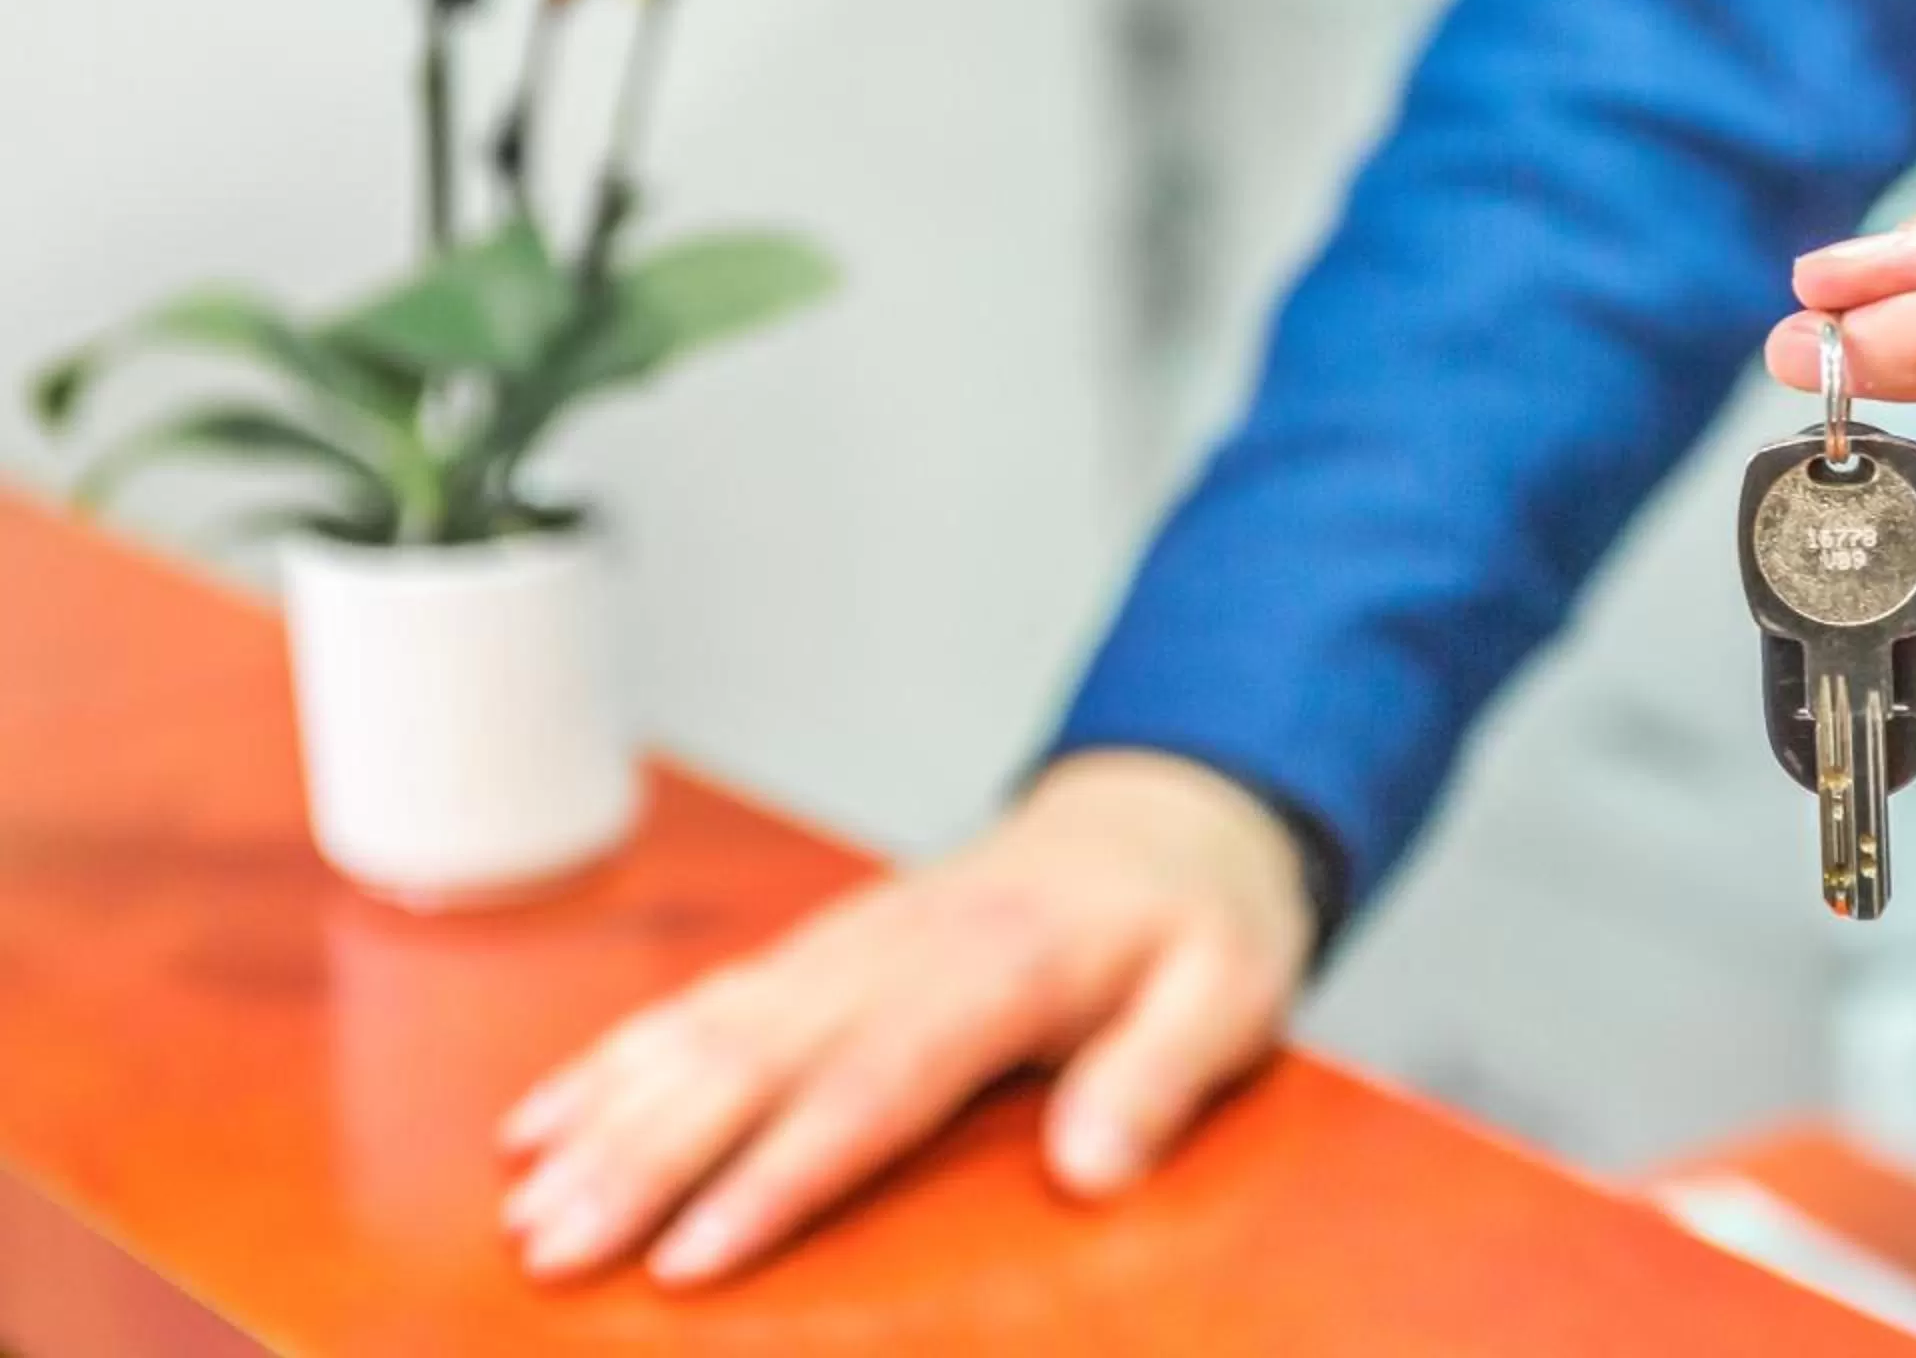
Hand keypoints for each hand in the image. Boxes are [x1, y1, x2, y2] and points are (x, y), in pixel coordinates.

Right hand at [496, 750, 1313, 1285]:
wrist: (1165, 815)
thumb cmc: (1199, 921)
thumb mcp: (1232, 991)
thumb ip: (1164, 1075)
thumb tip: (1093, 1173)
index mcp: (1003, 964)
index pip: (874, 1083)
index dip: (778, 1174)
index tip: (692, 1257)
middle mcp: (902, 947)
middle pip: (756, 1060)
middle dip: (646, 1160)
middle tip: (554, 1252)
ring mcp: (850, 942)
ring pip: (706, 1031)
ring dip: (609, 1118)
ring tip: (525, 1209)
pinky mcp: (823, 950)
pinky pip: (703, 1002)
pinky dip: (614, 1062)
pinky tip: (540, 1124)